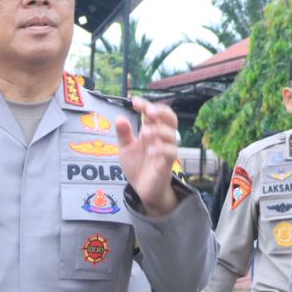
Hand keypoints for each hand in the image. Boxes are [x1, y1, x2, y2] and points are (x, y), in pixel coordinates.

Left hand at [114, 98, 180, 217]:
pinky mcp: (167, 164)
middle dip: (161, 111)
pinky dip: (162, 148)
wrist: (142, 189)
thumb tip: (119, 117)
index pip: (154, 113)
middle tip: (148, 112)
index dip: (146, 104)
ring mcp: (166, 150)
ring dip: (159, 130)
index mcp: (151, 131)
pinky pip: (171, 152)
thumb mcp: (125, 148)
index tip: (134, 102)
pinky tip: (151, 150)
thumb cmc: (137, 166)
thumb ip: (123, 134)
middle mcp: (161, 138)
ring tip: (144, 133)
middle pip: (171, 118)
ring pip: (172, 134)